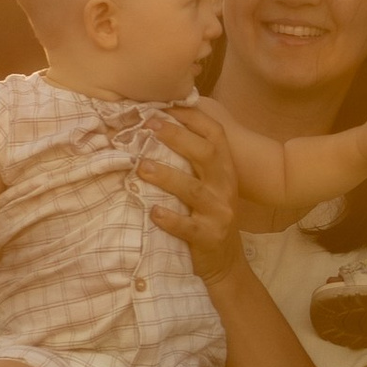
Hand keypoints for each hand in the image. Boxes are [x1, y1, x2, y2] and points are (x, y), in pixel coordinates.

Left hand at [140, 102, 243, 281]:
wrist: (225, 260)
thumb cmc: (208, 213)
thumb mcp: (208, 182)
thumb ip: (192, 158)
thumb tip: (157, 122)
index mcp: (225, 168)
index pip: (214, 134)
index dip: (191, 117)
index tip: (162, 106)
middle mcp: (225, 186)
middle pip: (206, 154)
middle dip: (177, 137)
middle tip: (149, 125)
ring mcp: (219, 213)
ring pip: (194, 190)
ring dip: (167, 176)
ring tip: (141, 166)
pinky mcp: (209, 237)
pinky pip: (188, 227)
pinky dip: (170, 219)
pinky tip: (153, 212)